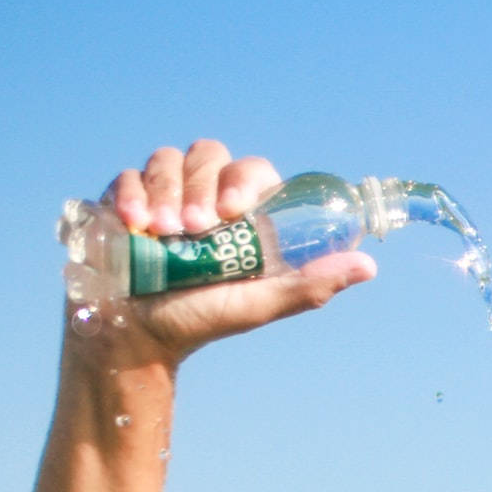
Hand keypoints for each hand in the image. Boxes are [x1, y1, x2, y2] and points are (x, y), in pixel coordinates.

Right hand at [85, 139, 376, 364]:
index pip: (252, 171)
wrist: (138, 336)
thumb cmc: (203, 319)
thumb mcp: (260, 304)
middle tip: (197, 228)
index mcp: (242, 214)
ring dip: (168, 192)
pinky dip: (132, 195)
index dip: (244, 180)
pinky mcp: (123, 198)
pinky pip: (128, 175)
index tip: (234, 211)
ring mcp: (162, 193)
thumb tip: (368, 266)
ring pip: (168, 160)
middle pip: (209, 155)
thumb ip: (311, 284)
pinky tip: (137, 224)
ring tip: (165, 233)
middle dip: (202, 187)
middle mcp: (203, 195)